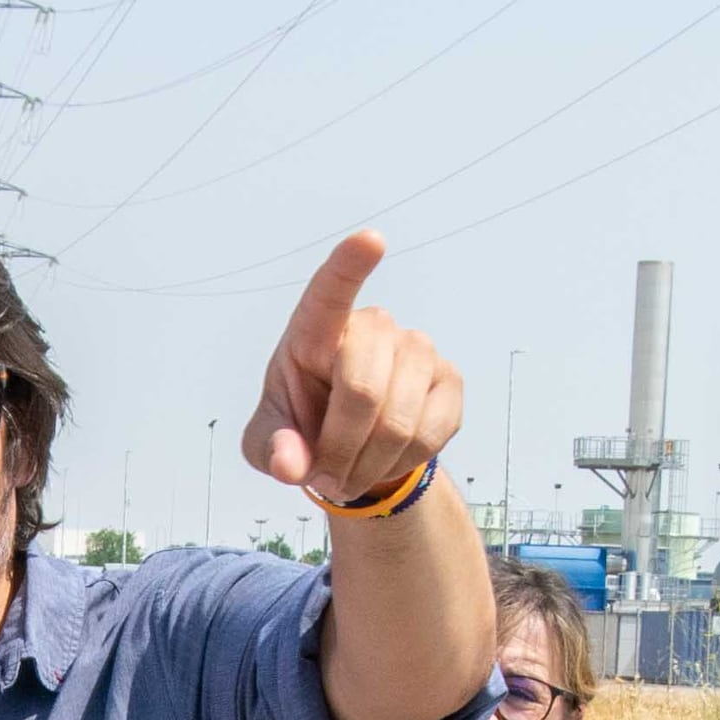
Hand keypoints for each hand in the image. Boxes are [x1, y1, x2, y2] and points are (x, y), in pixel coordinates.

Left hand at [245, 231, 465, 509]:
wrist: (352, 451)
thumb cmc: (302, 429)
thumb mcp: (270, 444)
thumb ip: (272, 449)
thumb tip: (289, 464)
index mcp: (316, 331)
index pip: (330, 292)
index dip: (349, 266)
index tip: (371, 240)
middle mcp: (372, 328)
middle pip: (363, 389)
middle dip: (341, 449)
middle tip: (325, 478)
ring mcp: (416, 349)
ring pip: (398, 419)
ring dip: (369, 464)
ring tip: (350, 474)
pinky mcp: (449, 380)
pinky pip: (431, 433)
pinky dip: (401, 463)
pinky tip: (385, 460)